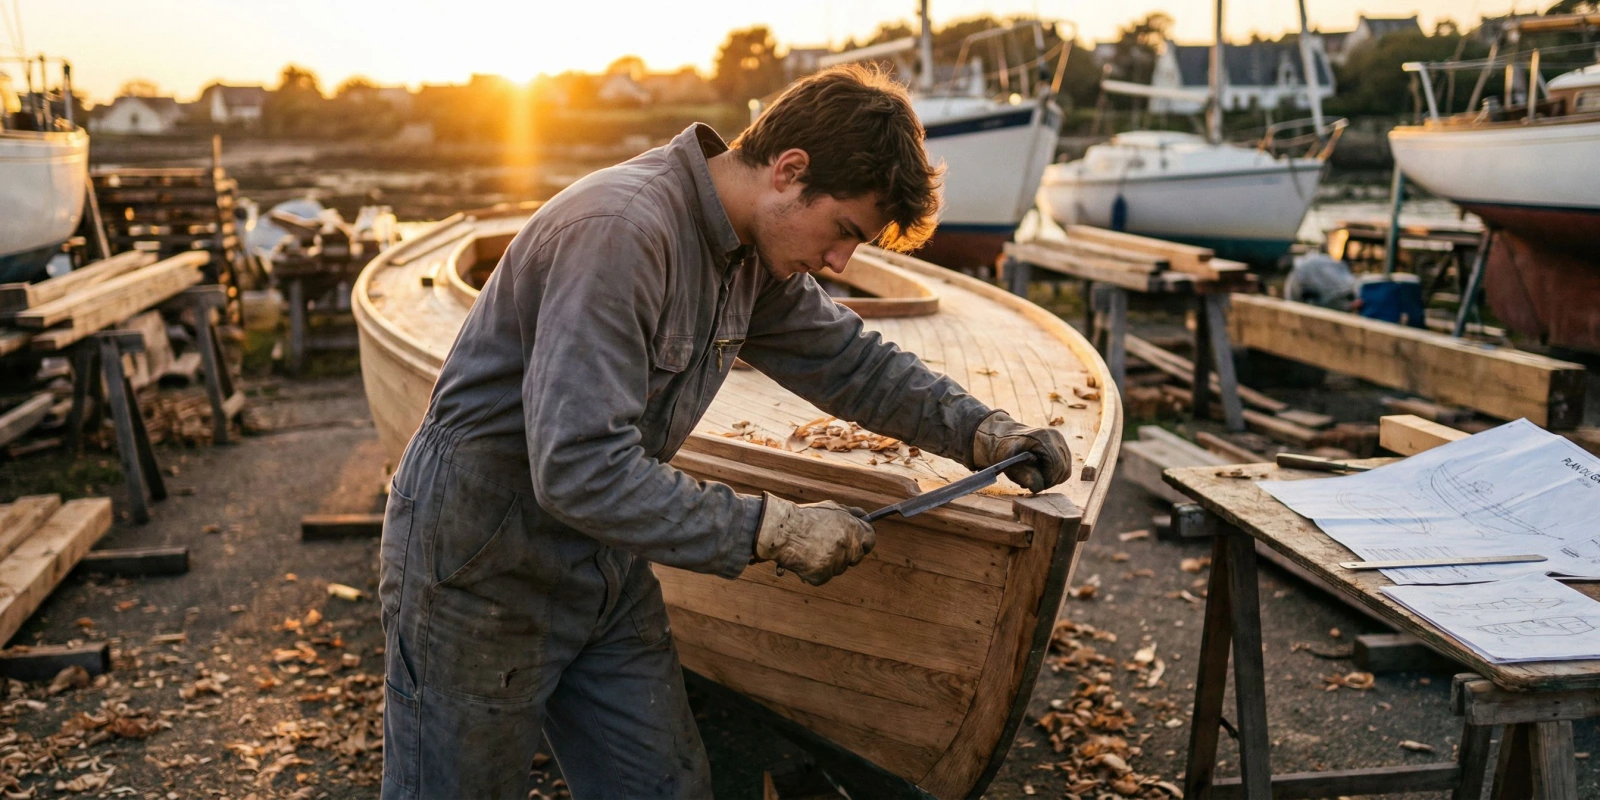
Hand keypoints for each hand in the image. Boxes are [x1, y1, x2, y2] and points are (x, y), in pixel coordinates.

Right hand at [753, 493, 874, 585]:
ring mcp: (836, 562)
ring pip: (838, 568)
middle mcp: (848, 546)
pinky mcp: (822, 575)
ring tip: (811, 548)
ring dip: (828, 562)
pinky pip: (823, 577)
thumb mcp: (832, 508)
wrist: (782, 530)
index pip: (870, 539)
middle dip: (845, 553)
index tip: (854, 542)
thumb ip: (852, 514)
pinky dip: (814, 571)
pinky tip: (805, 559)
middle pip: (856, 557)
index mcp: (853, 528)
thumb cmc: (806, 517)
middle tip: (827, 546)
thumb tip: (867, 517)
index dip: (862, 541)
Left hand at [972, 410, 1072, 491]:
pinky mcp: (1061, 446)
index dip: (1048, 480)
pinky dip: (1055, 474)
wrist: (1005, 436)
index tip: (1036, 486)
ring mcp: (1060, 440)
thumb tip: (1038, 487)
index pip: (1056, 464)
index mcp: (1043, 437)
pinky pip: (1065, 467)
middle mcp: (1055, 436)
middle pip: (1063, 468)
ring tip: (1036, 479)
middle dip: (1050, 481)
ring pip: (1066, 469)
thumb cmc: (1005, 450)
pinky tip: (1041, 474)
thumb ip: (1022, 476)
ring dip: (1053, 479)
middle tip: (1035, 485)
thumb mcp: (1009, 464)